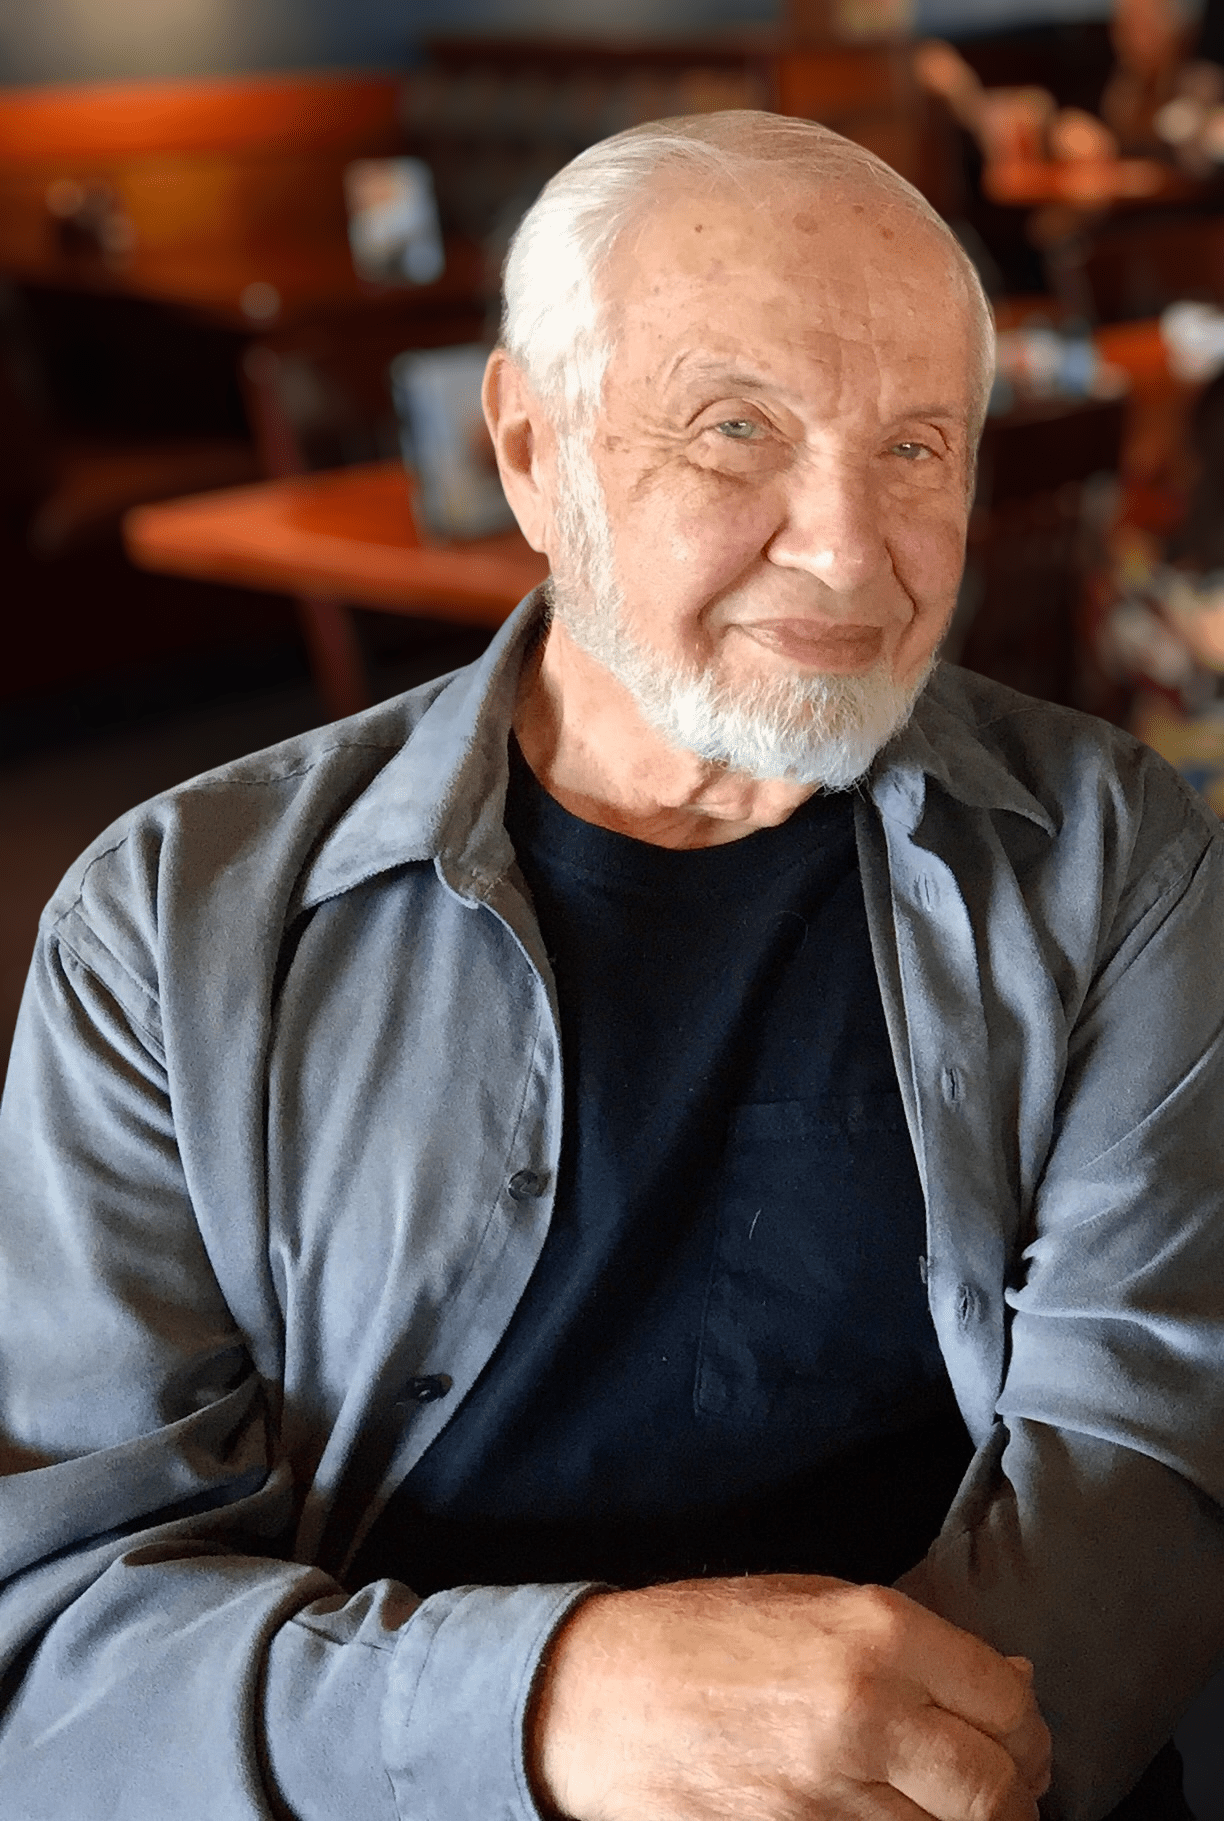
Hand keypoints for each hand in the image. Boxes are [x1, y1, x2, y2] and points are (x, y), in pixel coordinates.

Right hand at [529, 1574, 1050, 1820]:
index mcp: (877, 1633)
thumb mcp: (812, 1603)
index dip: (1025, 1729)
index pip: (1009, 1700)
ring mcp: (830, 1796)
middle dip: (1013, 1797)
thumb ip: (917, 1645)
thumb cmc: (705, 1638)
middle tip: (1001, 1796)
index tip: (1017, 1742)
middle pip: (996, 1788)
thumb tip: (1016, 1682)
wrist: (600, 1695)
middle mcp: (865, 1713)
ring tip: (950, 1815)